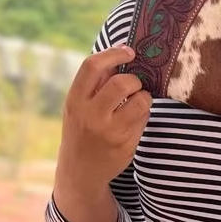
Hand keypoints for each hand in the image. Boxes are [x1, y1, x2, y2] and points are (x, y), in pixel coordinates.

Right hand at [54, 45, 152, 192]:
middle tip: (133, 85)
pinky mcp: (126, 143)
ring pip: (140, 100)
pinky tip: (135, 119)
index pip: (92, 66)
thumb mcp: (79, 105)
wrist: (80, 171)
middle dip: (134, 80)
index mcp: (75, 100)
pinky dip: (145, 113)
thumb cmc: (82, 129)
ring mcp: (109, 131)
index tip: (129, 52)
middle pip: (121, 82)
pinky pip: (145, 117)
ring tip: (137, 101)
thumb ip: (97, 81)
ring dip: (144, 96)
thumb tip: (121, 50)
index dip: (114, 53)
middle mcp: (90, 115)